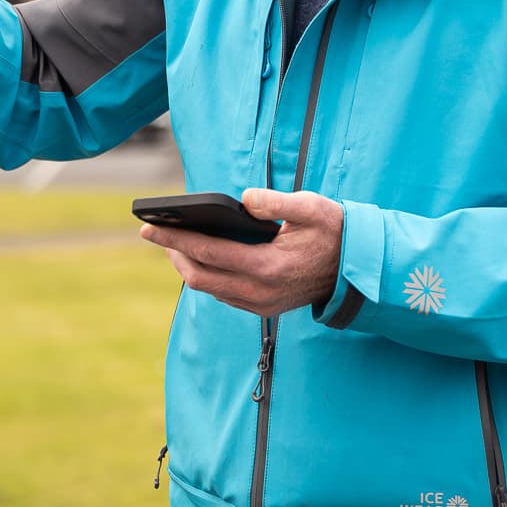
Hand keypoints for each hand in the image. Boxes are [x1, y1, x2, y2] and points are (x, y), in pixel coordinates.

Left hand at [138, 188, 343, 316]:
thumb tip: (243, 198)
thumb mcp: (311, 207)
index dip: (175, 239)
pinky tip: (199, 257)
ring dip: (187, 266)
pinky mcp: (263, 308)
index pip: (208, 253)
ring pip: (209, 288)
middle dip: (173, 253)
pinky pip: (223, 294)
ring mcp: (261, 304)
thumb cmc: (334, 232)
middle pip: (199, 277)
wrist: (357, 268)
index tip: (149, 227)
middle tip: (153, 232)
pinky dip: (206, 275)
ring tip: (172, 242)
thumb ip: (276, 202)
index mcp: (268, 266)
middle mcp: (260, 291)